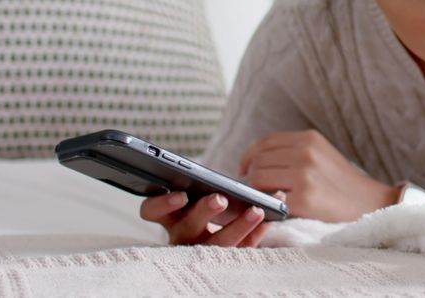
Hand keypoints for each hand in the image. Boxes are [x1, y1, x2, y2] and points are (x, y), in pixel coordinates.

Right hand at [139, 190, 284, 246]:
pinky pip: (245, 245)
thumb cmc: (202, 209)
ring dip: (238, 226)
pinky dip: (261, 229)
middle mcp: (183, 236)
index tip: (180, 195)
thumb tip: (219, 167)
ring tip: (256, 210)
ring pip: (218, 243)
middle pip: (187, 228)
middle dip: (203, 212)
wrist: (219, 236)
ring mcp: (205, 250)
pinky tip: (272, 216)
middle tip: (220, 199)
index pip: (152, 211)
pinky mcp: (228, 258)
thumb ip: (203, 182)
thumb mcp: (196, 197)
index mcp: (170, 217)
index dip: (162, 204)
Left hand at [239, 130, 399, 221]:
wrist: (372, 202)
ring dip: (256, 192)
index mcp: (309, 139)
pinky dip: (266, 206)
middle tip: (255, 190)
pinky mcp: (305, 198)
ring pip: (258, 179)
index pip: (264, 142)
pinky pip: (270, 200)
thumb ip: (292, 152)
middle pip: (258, 161)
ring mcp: (305, 175)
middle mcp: (306, 152)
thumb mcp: (321, 155)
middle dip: (251, 177)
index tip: (244, 169)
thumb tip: (252, 162)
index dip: (249, 156)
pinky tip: (273, 210)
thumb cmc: (341, 182)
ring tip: (265, 199)